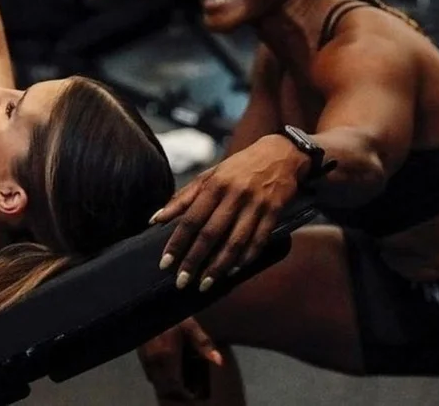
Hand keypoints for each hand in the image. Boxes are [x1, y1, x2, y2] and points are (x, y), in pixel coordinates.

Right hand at [137, 318, 222, 400]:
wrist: (150, 305)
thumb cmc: (173, 315)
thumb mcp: (191, 326)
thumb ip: (204, 344)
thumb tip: (219, 362)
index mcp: (168, 355)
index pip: (175, 384)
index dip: (183, 393)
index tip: (192, 394)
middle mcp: (154, 360)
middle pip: (165, 385)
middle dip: (175, 391)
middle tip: (187, 391)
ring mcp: (145, 357)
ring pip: (156, 380)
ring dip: (166, 385)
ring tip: (178, 384)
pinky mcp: (140, 354)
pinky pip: (149, 372)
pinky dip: (157, 377)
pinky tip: (166, 373)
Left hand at [152, 134, 304, 289]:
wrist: (281, 153)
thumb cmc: (239, 166)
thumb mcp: (210, 175)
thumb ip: (183, 197)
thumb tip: (156, 219)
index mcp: (215, 184)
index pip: (191, 219)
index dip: (177, 243)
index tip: (165, 263)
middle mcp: (235, 195)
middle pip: (210, 234)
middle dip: (194, 260)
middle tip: (181, 282)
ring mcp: (256, 205)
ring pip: (235, 242)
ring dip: (219, 266)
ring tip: (205, 284)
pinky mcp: (274, 212)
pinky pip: (259, 241)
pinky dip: (246, 258)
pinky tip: (233, 272)